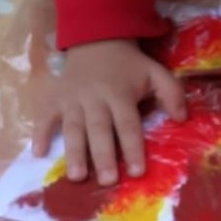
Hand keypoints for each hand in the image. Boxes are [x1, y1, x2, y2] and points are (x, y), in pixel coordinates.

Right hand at [32, 38, 186, 186]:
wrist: (96, 39)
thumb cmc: (129, 65)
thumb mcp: (155, 72)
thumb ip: (171, 93)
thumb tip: (182, 119)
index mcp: (120, 94)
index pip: (128, 124)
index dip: (133, 147)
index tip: (137, 171)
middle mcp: (94, 98)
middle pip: (99, 129)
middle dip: (103, 155)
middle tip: (107, 180)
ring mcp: (72, 99)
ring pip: (73, 127)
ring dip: (74, 152)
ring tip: (77, 176)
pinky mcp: (55, 99)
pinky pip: (45, 116)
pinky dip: (39, 133)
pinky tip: (38, 153)